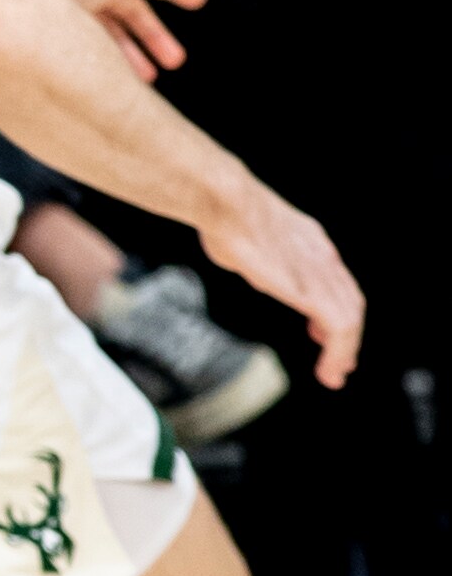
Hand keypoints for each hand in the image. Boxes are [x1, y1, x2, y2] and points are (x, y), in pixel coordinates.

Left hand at [44, 0, 205, 78]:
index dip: (167, 5)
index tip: (190, 22)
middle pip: (126, 16)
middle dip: (150, 40)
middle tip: (173, 64)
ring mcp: (65, 7)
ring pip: (102, 36)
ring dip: (125, 58)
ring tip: (143, 82)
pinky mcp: (48, 28)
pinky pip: (78, 48)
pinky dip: (97, 63)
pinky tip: (106, 82)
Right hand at [199, 174, 362, 387]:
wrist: (226, 201)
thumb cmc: (224, 209)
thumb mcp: (247, 230)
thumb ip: (254, 247)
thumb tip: (239, 250)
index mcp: (311, 241)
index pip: (338, 281)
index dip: (336, 308)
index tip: (322, 333)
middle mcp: (322, 257)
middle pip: (351, 302)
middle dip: (348, 337)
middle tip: (339, 364)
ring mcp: (319, 273)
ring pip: (349, 319)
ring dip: (344, 351)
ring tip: (333, 374)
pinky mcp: (311, 291)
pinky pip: (339, 328)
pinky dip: (338, 352)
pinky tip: (327, 369)